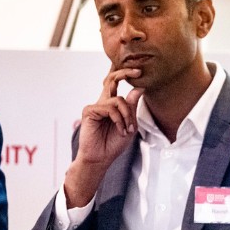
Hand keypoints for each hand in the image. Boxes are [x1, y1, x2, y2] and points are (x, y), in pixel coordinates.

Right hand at [65, 68, 143, 206]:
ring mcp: (95, 106)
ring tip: (127, 130)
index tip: (140, 71)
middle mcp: (103, 102)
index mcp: (112, 104)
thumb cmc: (114, 143)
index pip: (116, 84)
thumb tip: (139, 88)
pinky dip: (119, 120)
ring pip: (118, 100)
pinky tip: (120, 131)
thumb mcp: (130, 124)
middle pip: (111, 80)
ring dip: (128, 116)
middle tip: (138, 72)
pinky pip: (110, 109)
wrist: (101, 158)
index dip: (126, 74)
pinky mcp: (89, 111)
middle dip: (124, 73)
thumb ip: (132, 107)